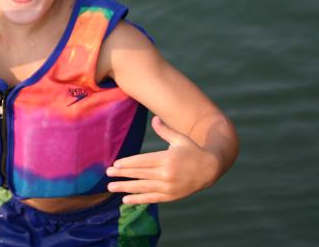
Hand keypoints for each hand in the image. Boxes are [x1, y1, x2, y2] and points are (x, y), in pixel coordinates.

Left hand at [105, 116, 219, 203]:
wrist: (211, 169)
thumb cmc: (193, 151)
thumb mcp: (180, 138)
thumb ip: (165, 130)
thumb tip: (154, 119)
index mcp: (167, 159)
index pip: (142, 162)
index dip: (128, 164)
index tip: (115, 164)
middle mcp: (166, 174)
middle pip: (139, 174)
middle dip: (122, 174)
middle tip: (107, 174)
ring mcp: (168, 187)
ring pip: (142, 188)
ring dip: (125, 188)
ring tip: (111, 187)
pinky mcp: (171, 196)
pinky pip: (151, 198)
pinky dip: (138, 200)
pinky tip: (125, 200)